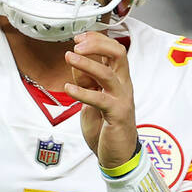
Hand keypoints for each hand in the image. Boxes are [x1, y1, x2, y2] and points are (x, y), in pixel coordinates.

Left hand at [63, 31, 137, 168]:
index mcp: (118, 79)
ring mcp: (122, 99)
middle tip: (77, 44)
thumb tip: (75, 61)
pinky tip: (68, 89)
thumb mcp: (92, 98)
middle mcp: (123, 85)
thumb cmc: (106, 126)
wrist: (118, 154)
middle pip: (118, 53)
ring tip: (69, 57)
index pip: (114, 49)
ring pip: (108, 73)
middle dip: (97, 44)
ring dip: (87, 63)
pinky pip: (100, 99)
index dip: (96, 39)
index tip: (78, 37)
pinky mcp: (117, 114)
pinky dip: (83, 92)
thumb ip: (86, 80)